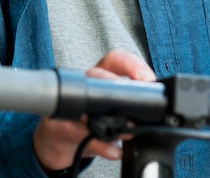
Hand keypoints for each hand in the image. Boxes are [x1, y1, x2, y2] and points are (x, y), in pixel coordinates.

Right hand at [33, 50, 156, 171]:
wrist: (58, 140)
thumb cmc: (89, 120)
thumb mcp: (111, 111)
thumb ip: (129, 109)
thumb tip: (151, 119)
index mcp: (100, 76)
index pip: (115, 59)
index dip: (132, 64)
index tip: (148, 80)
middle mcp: (85, 83)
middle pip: (97, 74)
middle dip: (115, 85)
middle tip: (134, 102)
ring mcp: (69, 102)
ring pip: (85, 98)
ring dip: (107, 115)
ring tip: (126, 130)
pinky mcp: (58, 123)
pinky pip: (77, 130)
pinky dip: (98, 142)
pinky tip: (112, 150)